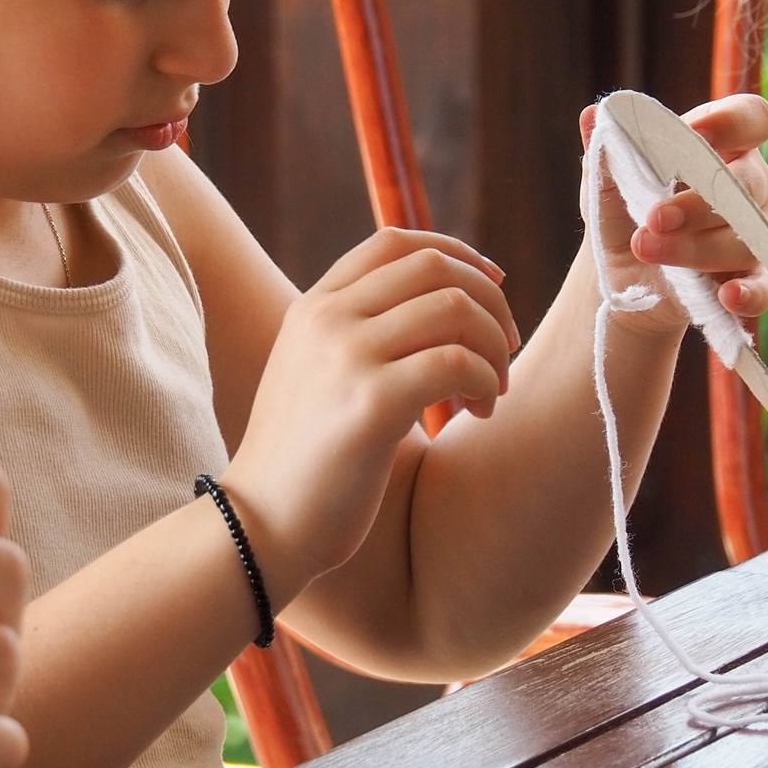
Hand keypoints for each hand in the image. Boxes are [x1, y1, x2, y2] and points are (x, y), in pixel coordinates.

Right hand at [224, 227, 521, 592]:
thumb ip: (359, 336)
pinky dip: (484, 382)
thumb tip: (441, 310)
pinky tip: (480, 412)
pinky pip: (455, 362)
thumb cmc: (305, 462)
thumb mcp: (317, 376)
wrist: (261, 525)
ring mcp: (346, 357)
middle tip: (507, 349)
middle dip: (490, 300)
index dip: (458, 253)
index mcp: (313, 307)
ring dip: (494, 346)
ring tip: (491, 391)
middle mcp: (326, 319)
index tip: (495, 282)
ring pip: (454, 308)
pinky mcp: (370, 403)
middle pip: (435, 268)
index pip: (394, 242)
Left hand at [579, 93, 767, 336]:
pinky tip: (727, 295)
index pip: (751, 117)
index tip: (694, 135)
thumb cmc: (623, 211)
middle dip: (698, 201)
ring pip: (745, 238)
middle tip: (653, 217)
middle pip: (748, 183)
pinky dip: (749, 293)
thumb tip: (592, 116)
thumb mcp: (606, 181)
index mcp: (721, 146)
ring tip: (645, 249)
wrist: (619, 273)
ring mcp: (752, 235)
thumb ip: (605, 149)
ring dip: (693, 247)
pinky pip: (763, 287)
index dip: (731, 121)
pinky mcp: (748, 280)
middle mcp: (747, 187)